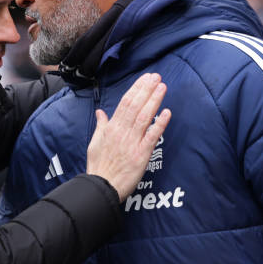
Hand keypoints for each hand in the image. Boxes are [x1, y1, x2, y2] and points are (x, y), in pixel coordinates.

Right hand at [86, 73, 170, 201]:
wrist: (101, 186)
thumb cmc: (98, 166)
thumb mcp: (94, 143)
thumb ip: (100, 126)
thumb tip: (100, 112)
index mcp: (111, 128)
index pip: (125, 103)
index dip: (136, 89)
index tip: (145, 79)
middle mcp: (122, 132)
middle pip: (135, 106)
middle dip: (147, 90)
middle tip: (157, 77)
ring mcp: (132, 143)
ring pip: (143, 117)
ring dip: (154, 101)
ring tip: (162, 87)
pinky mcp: (141, 155)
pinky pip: (151, 137)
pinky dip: (159, 124)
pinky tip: (167, 112)